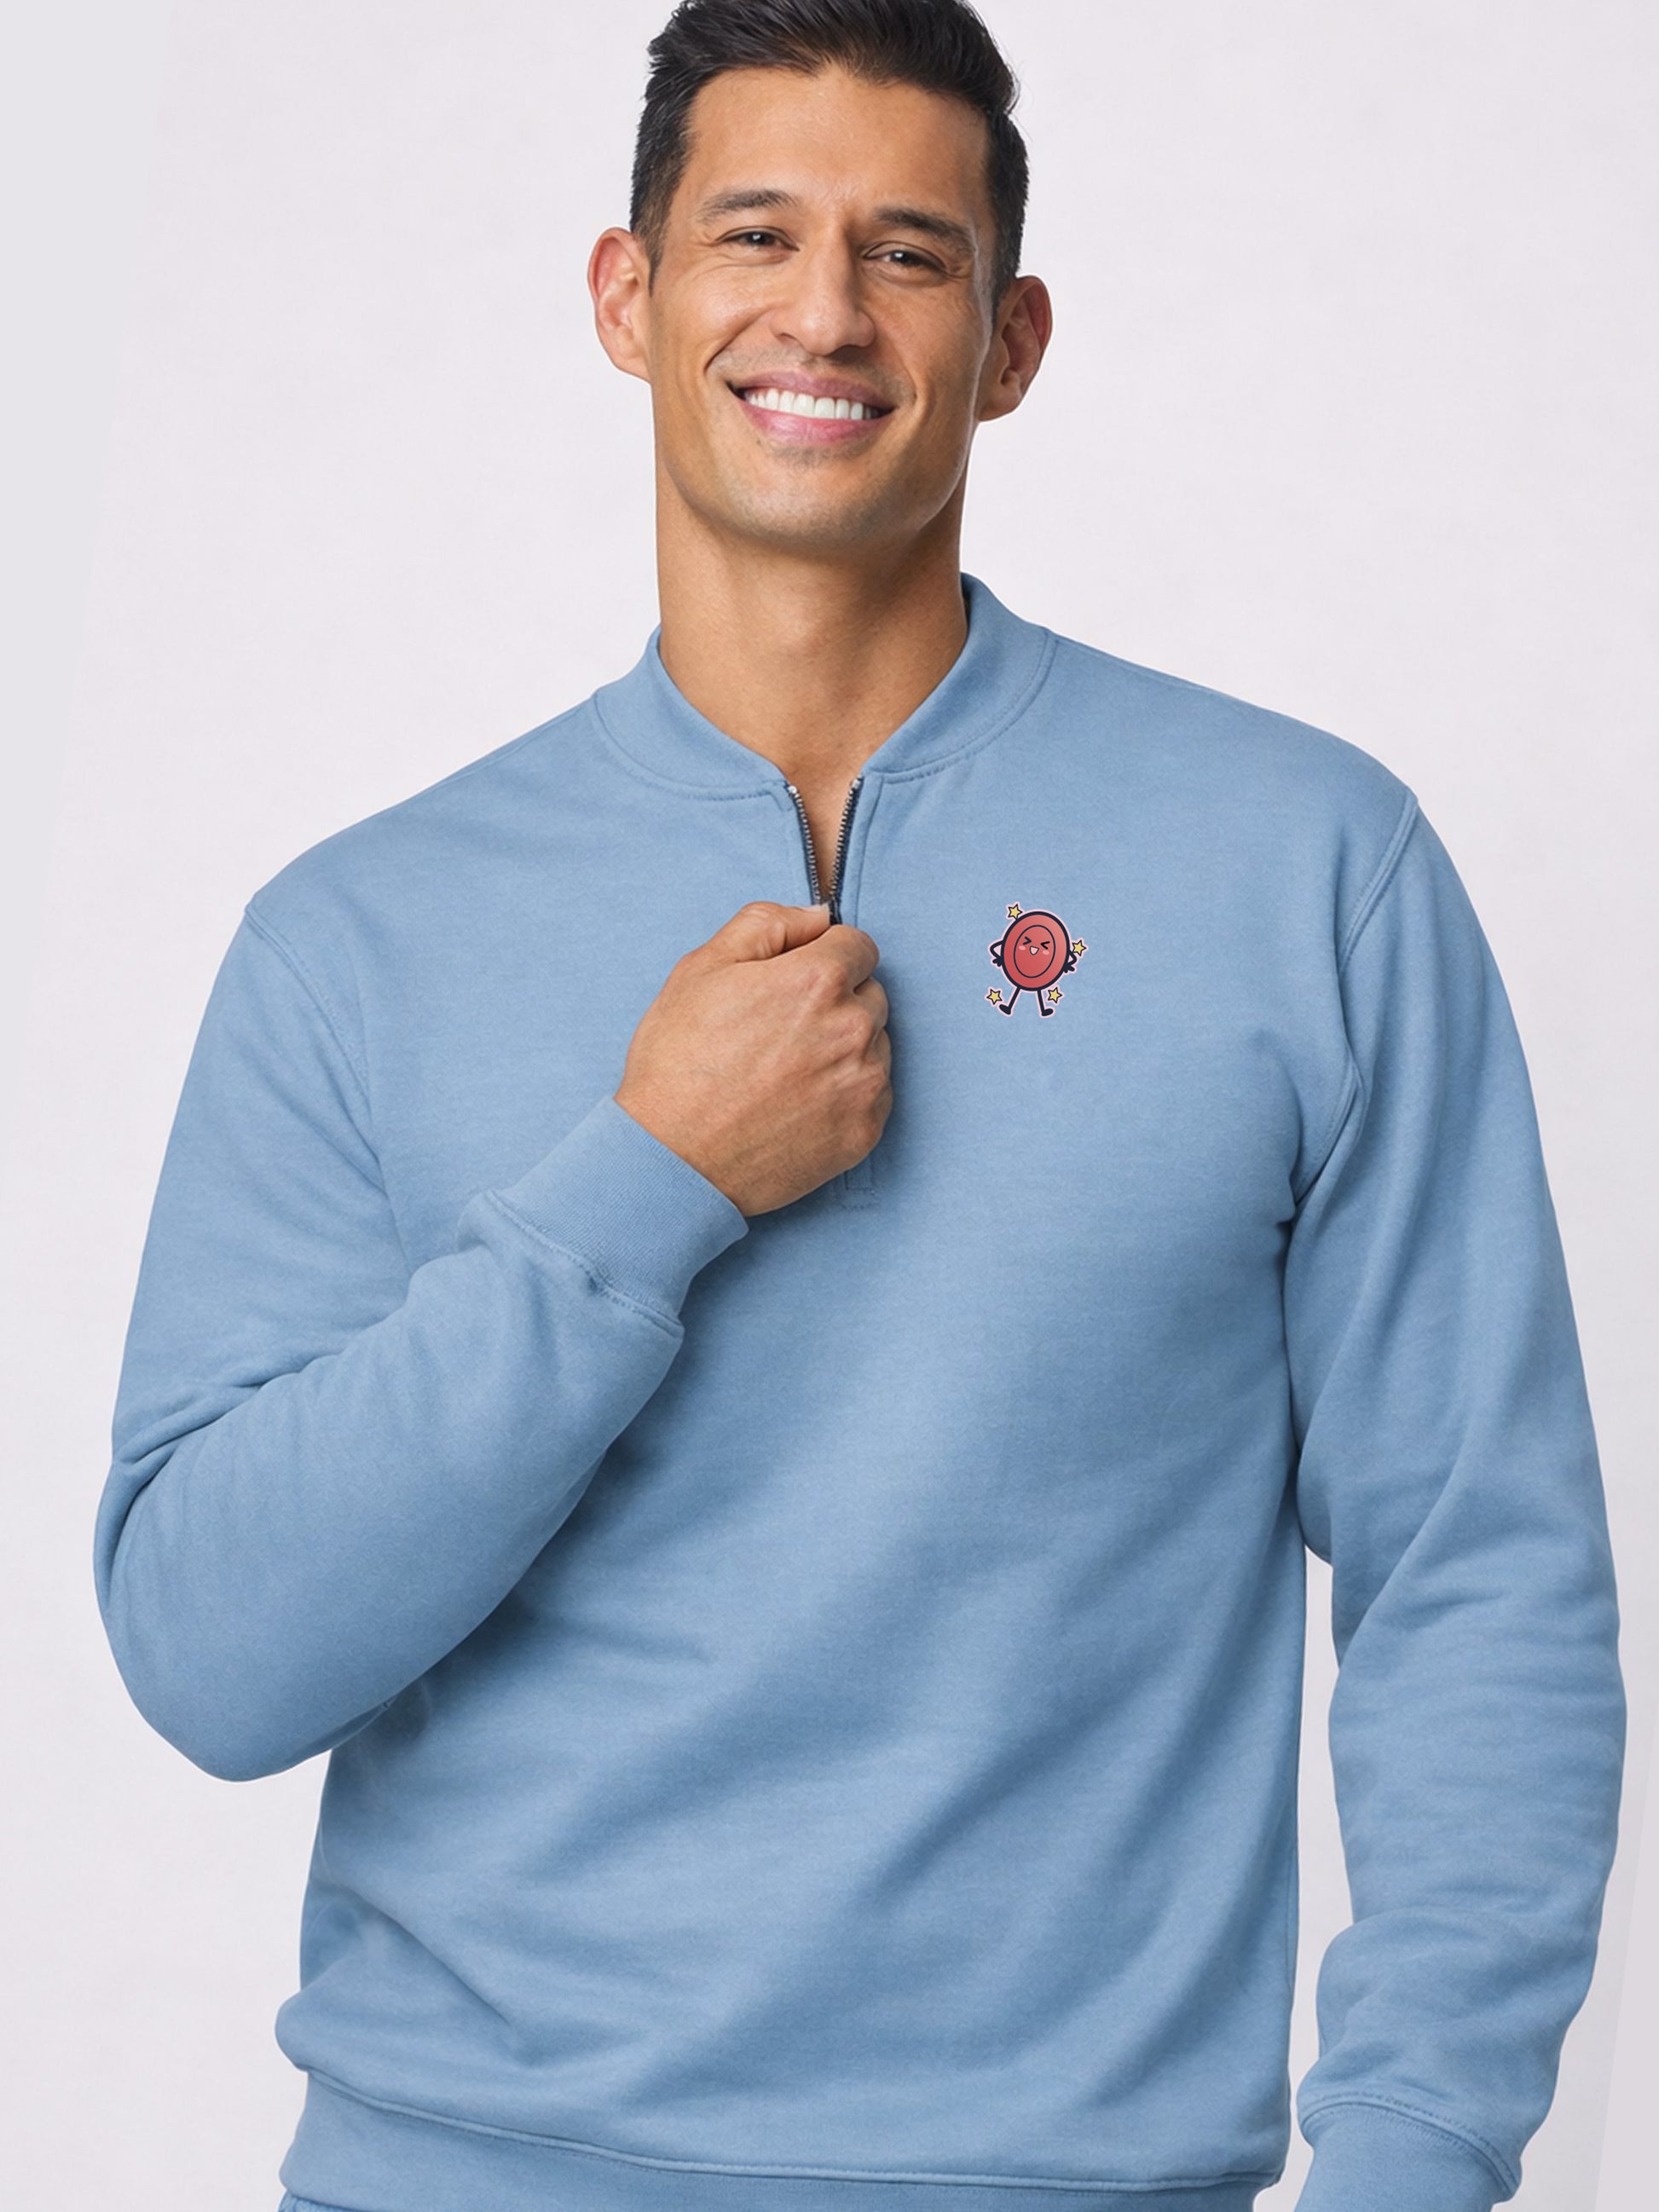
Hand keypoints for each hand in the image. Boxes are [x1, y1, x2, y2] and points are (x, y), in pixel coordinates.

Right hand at [614, 900, 892, 1215]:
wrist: (672, 1162)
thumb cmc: (678, 1063)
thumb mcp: (701, 969)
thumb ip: (766, 925)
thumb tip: (818, 915)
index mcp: (818, 980)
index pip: (858, 945)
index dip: (823, 956)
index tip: (793, 981)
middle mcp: (853, 1029)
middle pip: (871, 993)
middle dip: (837, 1000)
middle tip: (782, 1030)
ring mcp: (864, 1085)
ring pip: (876, 1044)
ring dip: (846, 1047)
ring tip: (788, 1069)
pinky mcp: (865, 1132)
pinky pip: (875, 1094)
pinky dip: (847, 1093)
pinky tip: (800, 1102)